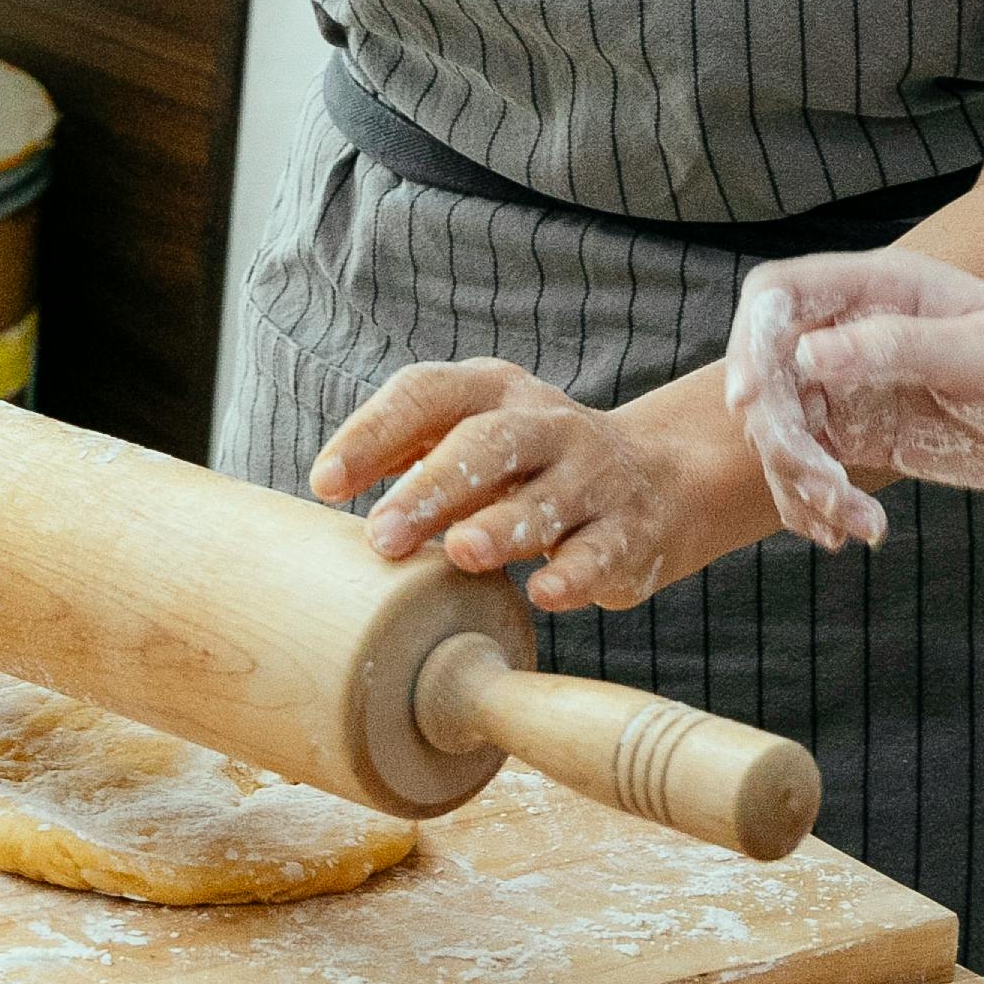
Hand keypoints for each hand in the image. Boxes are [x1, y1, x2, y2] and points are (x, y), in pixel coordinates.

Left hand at [313, 359, 765, 613]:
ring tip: (461, 553)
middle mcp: (547, 424)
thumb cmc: (529, 465)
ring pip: (547, 498)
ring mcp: (595, 476)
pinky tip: (544, 592)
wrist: (659, 477)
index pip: (427, 393)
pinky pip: (602, 551)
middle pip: (488, 442)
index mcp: (494, 391)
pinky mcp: (631, 531)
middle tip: (383, 534)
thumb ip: (410, 453)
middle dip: (433, 486)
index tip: (324, 482)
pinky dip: (574, 572)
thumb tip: (327, 485)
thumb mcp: (474, 437)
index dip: (374, 433)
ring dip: (503, 526)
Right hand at [726, 251, 983, 543]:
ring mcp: (855, 385)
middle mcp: (853, 333)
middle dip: (780, 436)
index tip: (751, 401)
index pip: (777, 298)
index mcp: (875, 289)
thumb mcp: (976, 353)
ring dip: (800, 482)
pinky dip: (814, 505)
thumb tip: (807, 354)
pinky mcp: (866, 434)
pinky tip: (846, 533)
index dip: (748, 343)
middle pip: (767, 374)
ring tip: (851, 523)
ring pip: (783, 430)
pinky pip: (813, 467)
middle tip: (824, 487)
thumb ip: (892, 347)